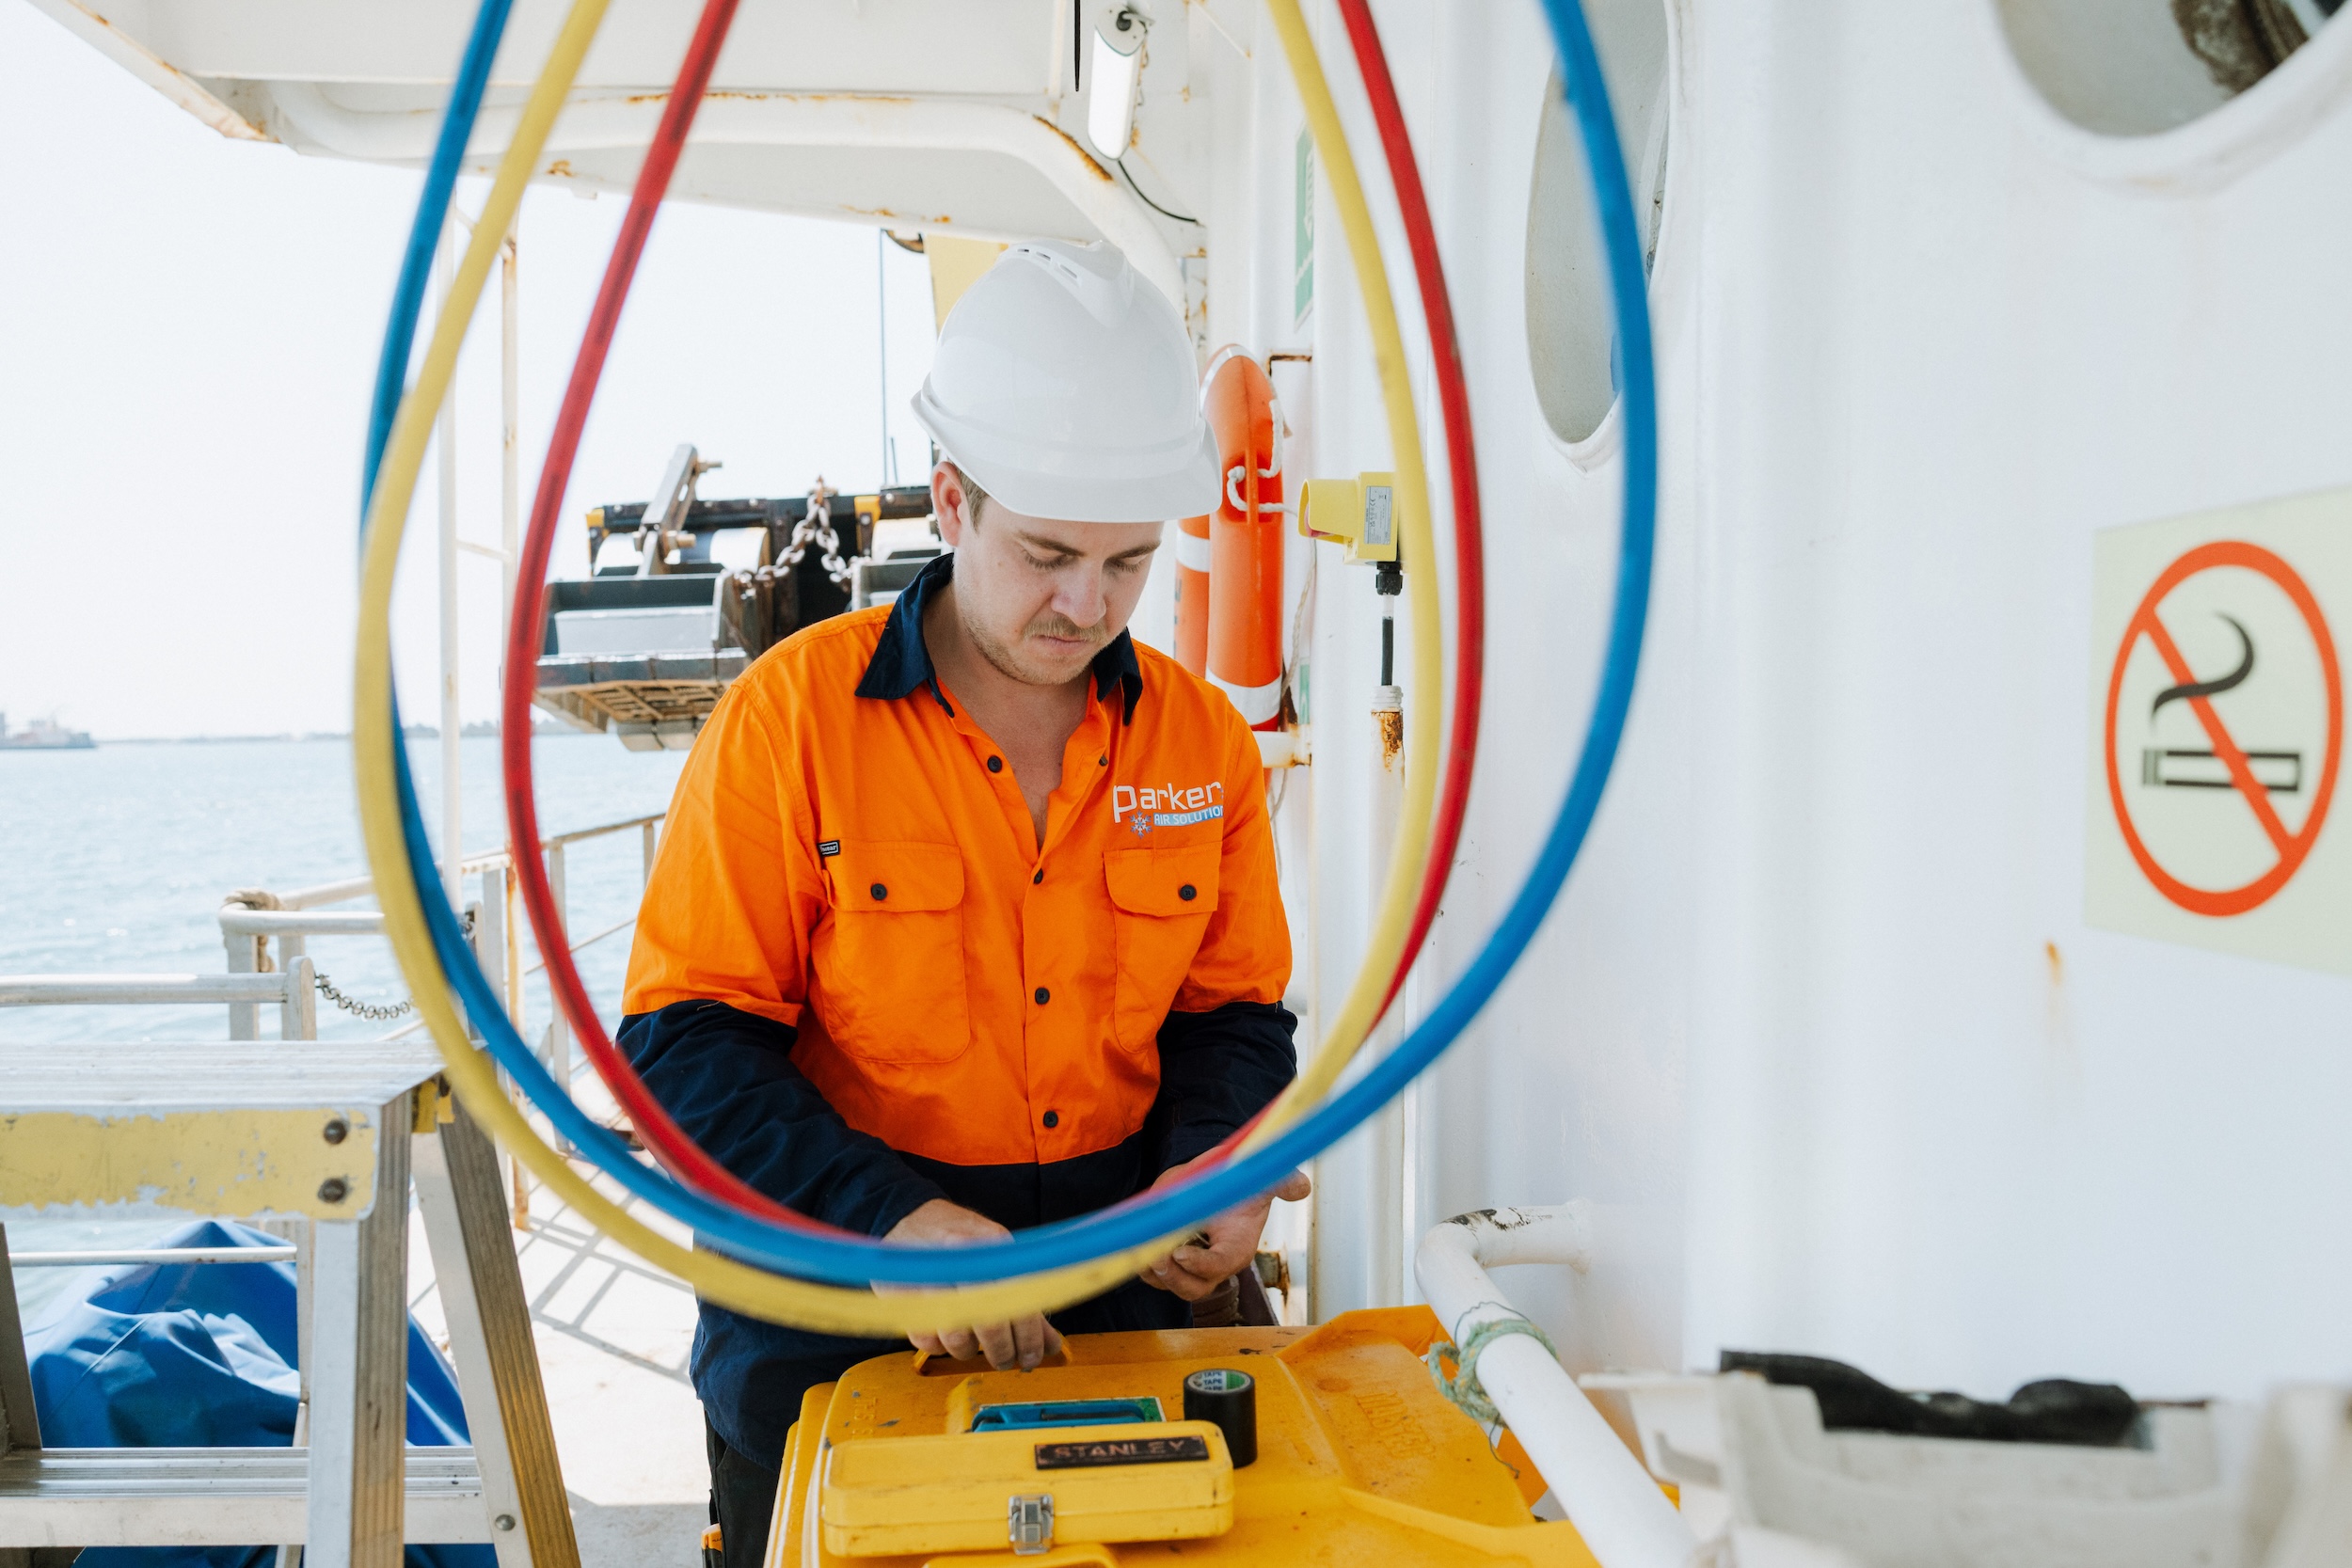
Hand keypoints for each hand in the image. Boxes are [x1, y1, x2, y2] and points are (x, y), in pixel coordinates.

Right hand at [880, 1199, 1063, 1370]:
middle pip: (990, 1324)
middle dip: (1002, 1352)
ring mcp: (929, 1278)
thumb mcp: (998, 1254)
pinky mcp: (902, 1296)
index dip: (1029, 1338)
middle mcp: (961, 1260)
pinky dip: (939, 1345)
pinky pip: (926, 1341)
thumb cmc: (961, 1240)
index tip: (1032, 1356)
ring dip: (969, 1351)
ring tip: (974, 1342)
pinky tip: (946, 1331)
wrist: (910, 1218)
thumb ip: (1025, 1297)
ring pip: (956, 1339)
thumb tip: (1051, 1343)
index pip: (1020, 1301)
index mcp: (993, 1246)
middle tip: (1006, 1360)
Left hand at [1136, 1155, 1311, 1302]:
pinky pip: (1155, 1278)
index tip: (1179, 1252)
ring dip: (1155, 1275)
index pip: (1221, 1265)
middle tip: (1158, 1258)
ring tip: (1143, 1253)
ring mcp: (1191, 1268)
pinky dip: (1144, 1268)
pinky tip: (1138, 1246)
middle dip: (1175, 1279)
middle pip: (1195, 1289)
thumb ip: (1279, 1182)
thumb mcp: (1255, 1176)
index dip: (1201, 1265)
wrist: (1211, 1182)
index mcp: (1237, 1246)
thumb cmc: (1234, 1180)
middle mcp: (1215, 1264)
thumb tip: (1301, 1187)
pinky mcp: (1171, 1264)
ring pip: (1171, 1286)